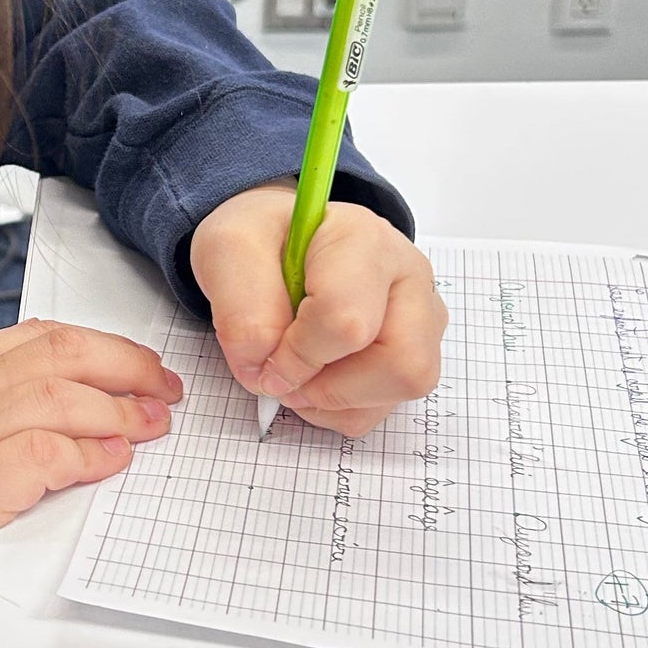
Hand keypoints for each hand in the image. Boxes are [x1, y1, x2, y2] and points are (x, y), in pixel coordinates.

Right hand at [0, 319, 181, 647]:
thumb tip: (85, 403)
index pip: (37, 336)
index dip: (105, 347)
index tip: (144, 368)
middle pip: (54, 354)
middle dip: (124, 367)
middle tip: (165, 392)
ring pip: (53, 397)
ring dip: (117, 411)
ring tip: (151, 427)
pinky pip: (38, 456)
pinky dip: (85, 453)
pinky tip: (111, 461)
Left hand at [189, 183, 445, 436]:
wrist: (277, 240)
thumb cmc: (262, 239)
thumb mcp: (227, 248)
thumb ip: (241, 308)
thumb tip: (264, 369)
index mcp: (362, 238)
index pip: (348, 320)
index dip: (299, 355)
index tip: (265, 356)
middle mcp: (407, 276)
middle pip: (402, 364)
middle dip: (330, 387)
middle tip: (283, 375)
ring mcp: (420, 316)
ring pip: (400, 390)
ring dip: (332, 400)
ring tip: (294, 370)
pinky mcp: (415, 351)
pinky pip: (383, 406)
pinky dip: (338, 409)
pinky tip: (312, 376)